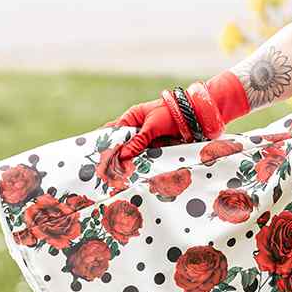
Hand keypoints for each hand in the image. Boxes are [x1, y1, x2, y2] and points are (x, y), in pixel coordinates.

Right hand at [102, 73, 250, 170]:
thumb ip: (138, 140)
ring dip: (129, 164)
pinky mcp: (158, 148)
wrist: (196, 116)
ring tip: (118, 178)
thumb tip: (122, 156)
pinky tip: (136, 175)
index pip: (112, 131)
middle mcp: (138, 129)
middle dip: (115, 157)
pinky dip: (143, 166)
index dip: (104, 142)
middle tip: (105, 172)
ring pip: (134, 154)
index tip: (95, 155)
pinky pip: (148, 158)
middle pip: (122, 145)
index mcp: (132, 118)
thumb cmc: (172, 113)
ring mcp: (148, 140)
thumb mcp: (152, 126)